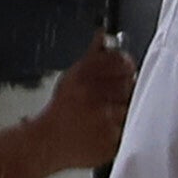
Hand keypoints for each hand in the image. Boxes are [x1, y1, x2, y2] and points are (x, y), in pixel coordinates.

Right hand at [28, 33, 135, 177]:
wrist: (46, 142)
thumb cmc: (61, 111)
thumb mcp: (72, 78)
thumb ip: (92, 57)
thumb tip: (102, 35)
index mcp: (83, 76)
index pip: (121, 62)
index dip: (126, 66)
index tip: (126, 71)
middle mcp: (93, 95)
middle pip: (129, 85)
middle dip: (124, 91)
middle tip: (112, 99)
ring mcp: (103, 119)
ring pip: (131, 108)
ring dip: (123, 112)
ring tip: (105, 117)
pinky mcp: (110, 141)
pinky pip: (128, 130)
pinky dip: (121, 130)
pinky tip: (104, 130)